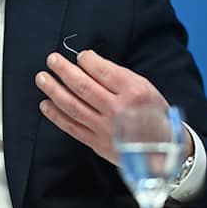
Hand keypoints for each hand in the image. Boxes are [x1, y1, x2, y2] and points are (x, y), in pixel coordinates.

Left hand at [36, 50, 193, 163]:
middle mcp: (118, 109)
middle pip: (83, 86)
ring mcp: (105, 128)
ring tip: (42, 78)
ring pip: (73, 105)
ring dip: (54, 90)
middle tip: (52, 60)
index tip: (80, 56)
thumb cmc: (154, 116)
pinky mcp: (97, 143)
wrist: (164, 151)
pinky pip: (72, 127)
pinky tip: (46, 105)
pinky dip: (56, 115)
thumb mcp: (146, 88)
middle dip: (63, 70)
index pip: (102, 71)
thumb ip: (119, 78)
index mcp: (133, 92)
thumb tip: (90, 65)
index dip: (86, 60)